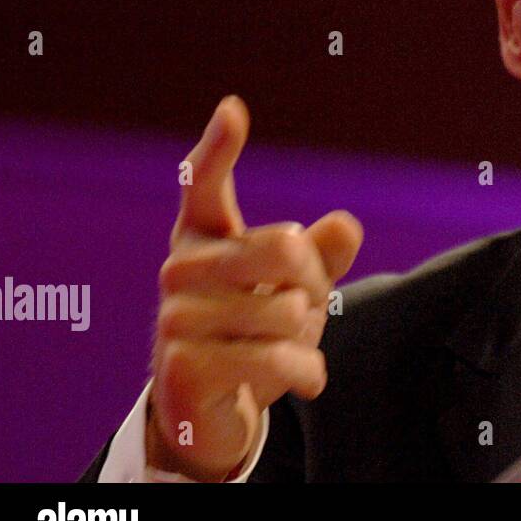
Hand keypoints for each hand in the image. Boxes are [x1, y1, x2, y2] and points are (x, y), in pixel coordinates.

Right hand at [146, 96, 362, 480]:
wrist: (212, 412)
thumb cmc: (256, 332)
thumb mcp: (299, 290)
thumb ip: (323, 256)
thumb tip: (345, 224)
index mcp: (203, 238)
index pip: (205, 184)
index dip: (219, 147)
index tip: (234, 109)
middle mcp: (179, 269)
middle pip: (285, 247)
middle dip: (313, 284)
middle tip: (300, 310)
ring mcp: (175, 318)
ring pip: (286, 310)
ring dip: (306, 337)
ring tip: (283, 348)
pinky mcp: (184, 367)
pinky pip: (279, 358)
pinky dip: (307, 374)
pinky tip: (299, 380)